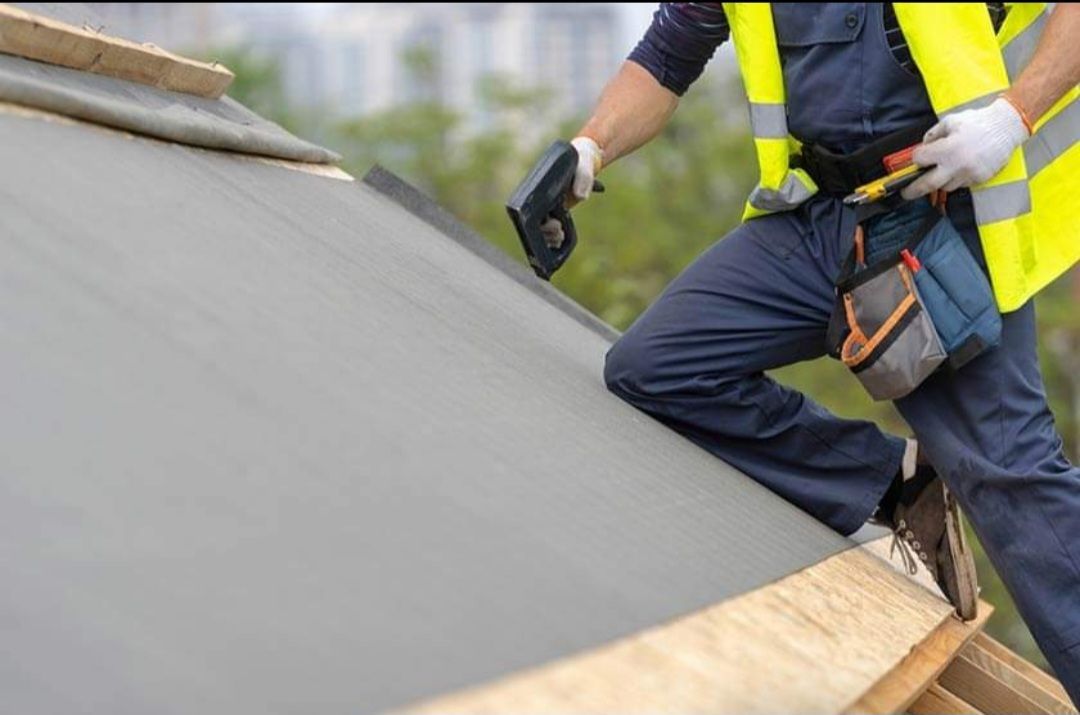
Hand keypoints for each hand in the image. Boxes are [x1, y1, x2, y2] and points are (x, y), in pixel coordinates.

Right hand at [540, 137, 603, 248]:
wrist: (585, 162)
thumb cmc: (581, 162)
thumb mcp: (584, 167)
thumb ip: (584, 179)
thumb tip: (581, 197)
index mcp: (539, 187)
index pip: (527, 208)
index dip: (536, 222)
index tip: (553, 223)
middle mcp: (540, 198)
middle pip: (533, 222)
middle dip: (545, 232)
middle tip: (558, 229)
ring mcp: (546, 206)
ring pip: (539, 229)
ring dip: (548, 237)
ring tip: (561, 236)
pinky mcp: (554, 212)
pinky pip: (547, 229)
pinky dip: (552, 239)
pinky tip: (560, 241)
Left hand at [901, 97, 1028, 199]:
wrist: (1007, 127)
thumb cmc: (978, 122)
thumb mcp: (950, 121)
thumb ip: (933, 135)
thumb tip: (923, 147)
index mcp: (947, 149)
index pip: (920, 160)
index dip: (917, 158)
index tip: (917, 158)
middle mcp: (957, 165)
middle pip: (927, 185)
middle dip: (912, 190)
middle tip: (905, 192)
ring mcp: (969, 174)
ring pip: (945, 186)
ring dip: (939, 181)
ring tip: (943, 170)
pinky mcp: (979, 179)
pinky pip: (961, 184)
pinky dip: (956, 179)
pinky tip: (960, 167)